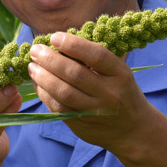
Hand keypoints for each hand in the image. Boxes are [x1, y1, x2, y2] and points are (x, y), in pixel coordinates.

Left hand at [28, 32, 151, 152]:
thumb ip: (95, 59)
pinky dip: (44, 94)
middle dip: (50, 59)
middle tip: (35, 50)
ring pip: (63, 92)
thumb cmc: (121, 91)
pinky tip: (38, 83)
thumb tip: (60, 41)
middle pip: (74, 73)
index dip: (73, 44)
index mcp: (120, 74)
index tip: (54, 37)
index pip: (97, 55)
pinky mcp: (82, 124)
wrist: (133, 129)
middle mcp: (109, 93)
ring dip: (42, 77)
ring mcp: (95, 111)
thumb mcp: (118, 72)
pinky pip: (58, 108)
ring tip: (32, 66)